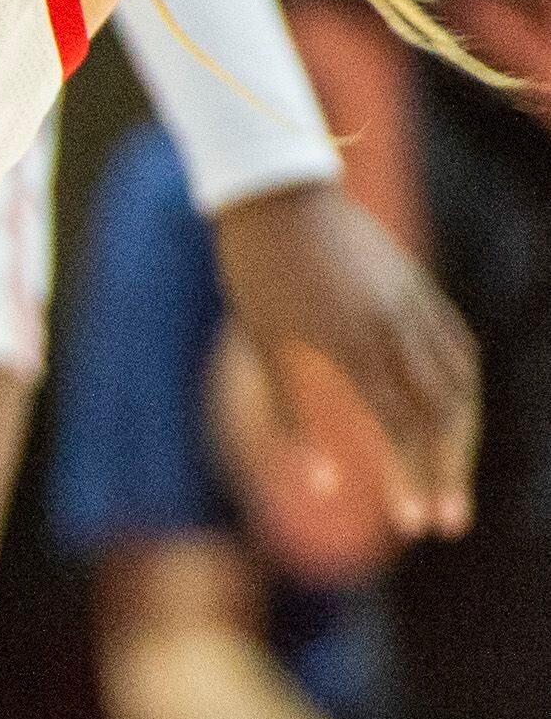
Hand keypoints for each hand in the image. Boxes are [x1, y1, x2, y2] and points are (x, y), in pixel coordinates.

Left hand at [211, 178, 476, 538]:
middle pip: (442, 413)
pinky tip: (455, 419)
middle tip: (448, 523)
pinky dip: (462, 388)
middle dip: (447, 472)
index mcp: (354, 344)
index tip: (414, 523)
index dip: (412, 478)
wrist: (275, 194)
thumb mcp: (263, 349)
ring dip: (461, 438)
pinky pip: (457, 346)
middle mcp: (397, 326)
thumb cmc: (254, 275)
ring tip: (452, 481)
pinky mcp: (420, 289)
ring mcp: (416, 304)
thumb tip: (321, 485)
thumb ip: (291, 419)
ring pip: (459, 382)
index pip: (399, 426)